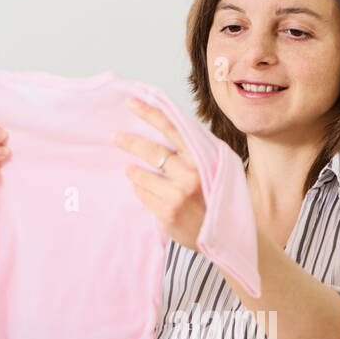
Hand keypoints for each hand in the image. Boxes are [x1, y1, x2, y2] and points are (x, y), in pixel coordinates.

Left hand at [111, 96, 206, 250]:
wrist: (224, 235)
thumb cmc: (215, 196)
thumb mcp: (213, 167)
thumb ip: (191, 150)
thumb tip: (162, 130)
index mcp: (202, 158)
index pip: (172, 129)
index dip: (150, 114)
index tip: (131, 102)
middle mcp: (190, 175)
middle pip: (153, 152)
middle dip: (131, 142)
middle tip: (115, 137)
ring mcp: (178, 196)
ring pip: (143, 176)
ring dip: (134, 172)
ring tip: (130, 170)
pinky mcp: (167, 214)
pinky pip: (143, 196)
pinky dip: (141, 191)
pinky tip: (147, 191)